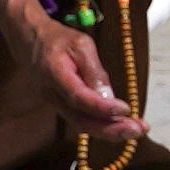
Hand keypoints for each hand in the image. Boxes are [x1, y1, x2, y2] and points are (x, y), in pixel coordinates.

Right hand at [0, 0, 142, 142]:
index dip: (102, 107)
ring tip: (137, 130)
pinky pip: (82, 119)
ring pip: (83, 124)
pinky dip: (102, 125)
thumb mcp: (80, 45)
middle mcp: (53, 96)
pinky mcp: (62, 106)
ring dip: (110, 130)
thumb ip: (94, 71)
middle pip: (82, 121)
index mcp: (55, 75)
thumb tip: (109, 97)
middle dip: (112, 129)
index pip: (79, 98)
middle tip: (139, 130)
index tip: (126, 110)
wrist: (29, 40)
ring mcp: (56, 104)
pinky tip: (121, 124)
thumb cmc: (57, 39)